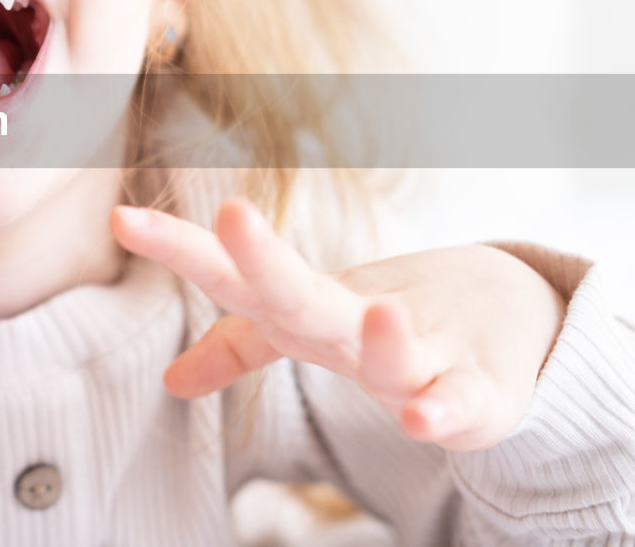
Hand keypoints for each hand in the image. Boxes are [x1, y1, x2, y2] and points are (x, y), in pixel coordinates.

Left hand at [110, 199, 566, 451]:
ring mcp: (421, 354)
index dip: (179, 251)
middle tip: (233, 214)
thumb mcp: (310, 332)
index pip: (233, 279)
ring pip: (393, 353)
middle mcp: (357, 323)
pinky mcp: (479, 392)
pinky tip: (424, 419)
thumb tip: (171, 379)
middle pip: (305, 296)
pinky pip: (461, 405)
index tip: (121, 219)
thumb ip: (242, 347)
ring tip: (380, 314)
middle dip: (266, 261)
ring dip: (382, 339)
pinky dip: (445, 412)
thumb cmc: (393, 321)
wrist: (513, 313)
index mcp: (310, 311)